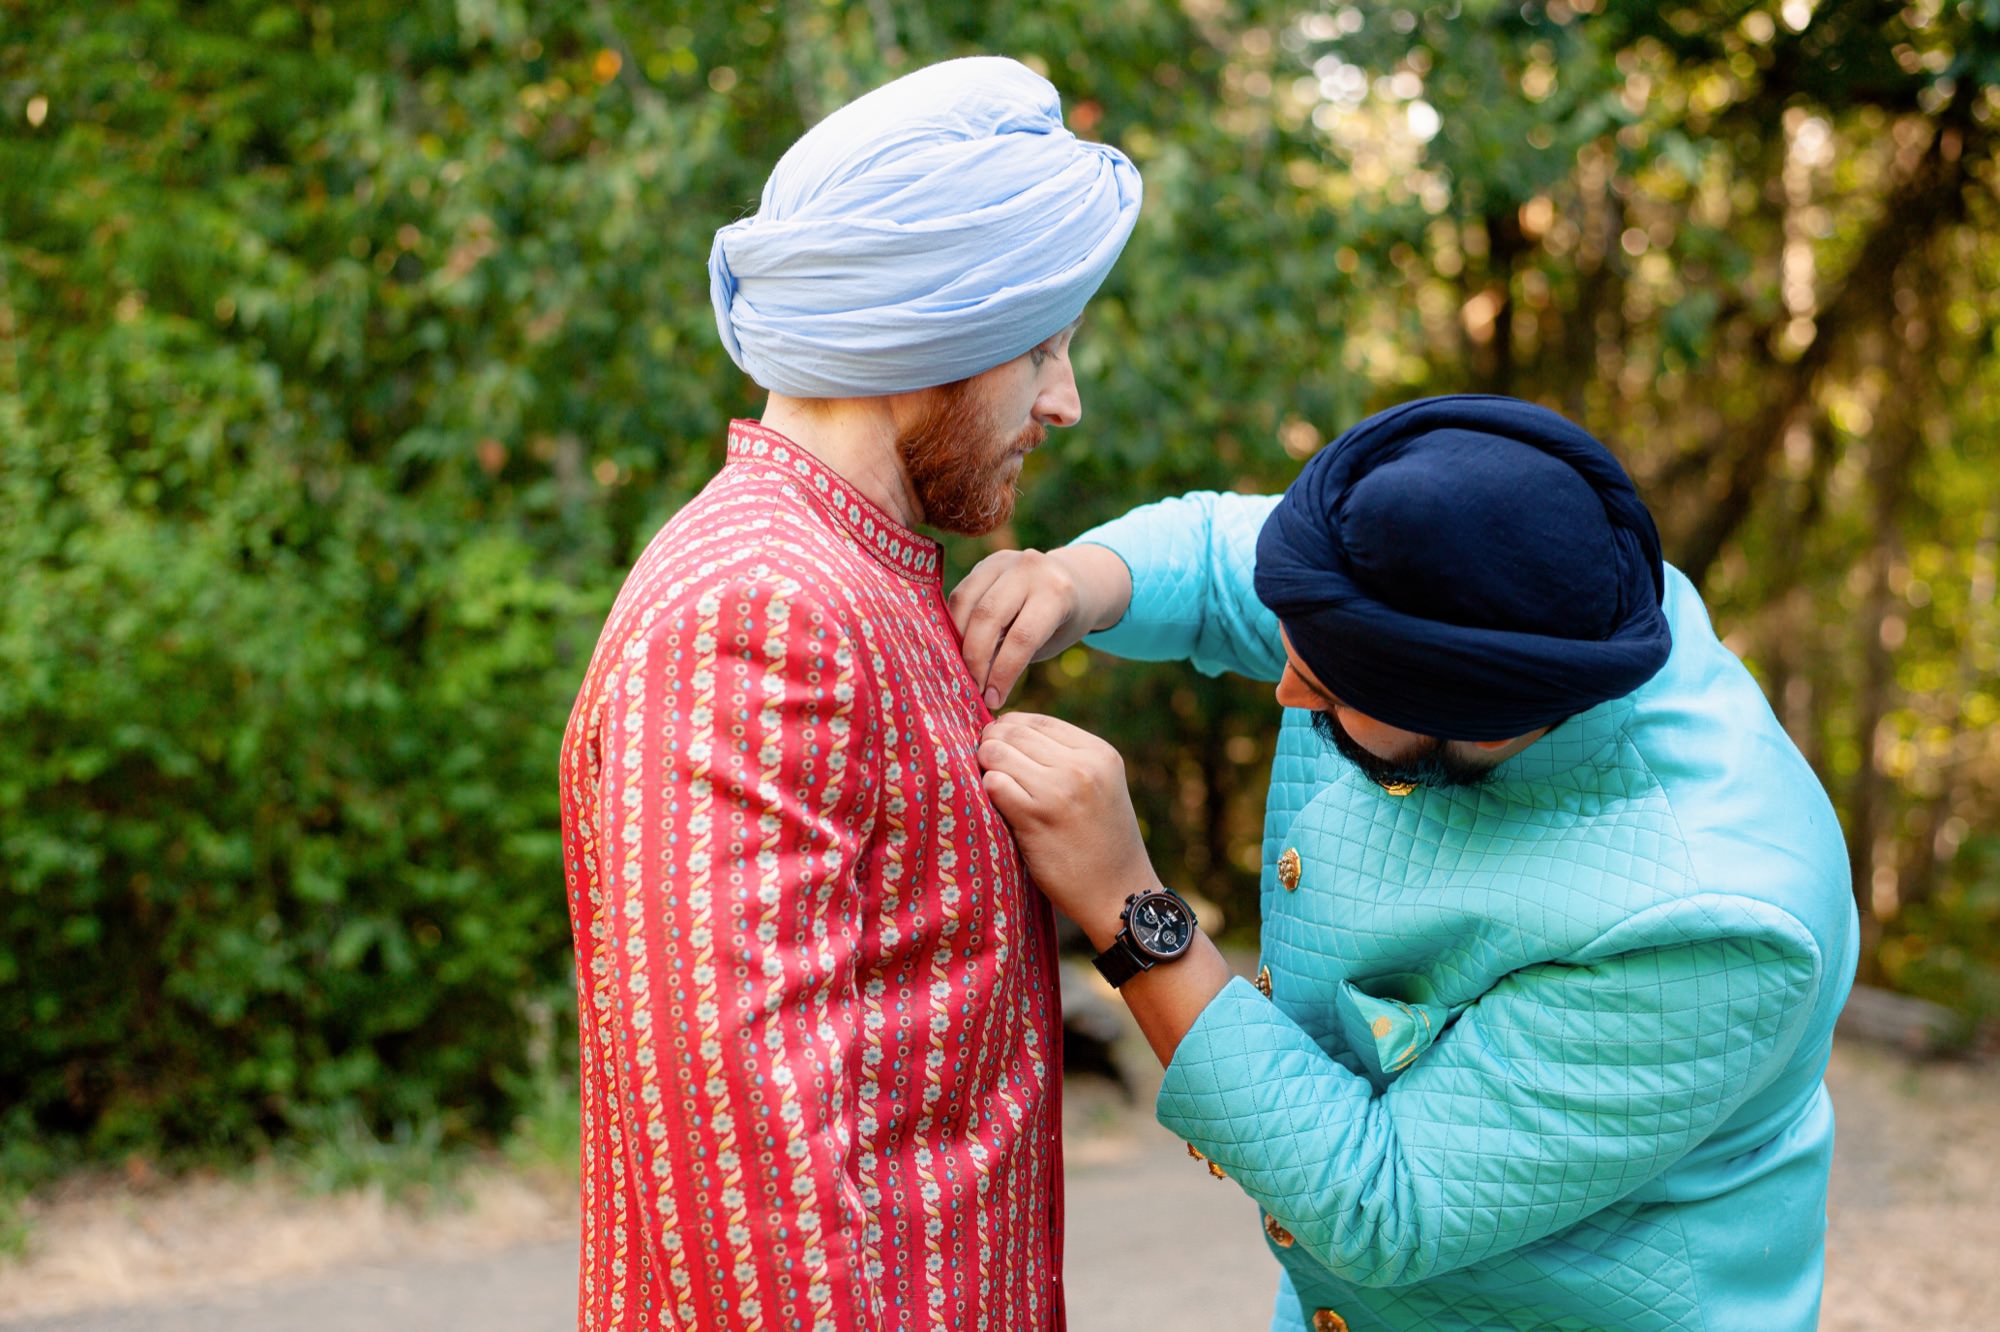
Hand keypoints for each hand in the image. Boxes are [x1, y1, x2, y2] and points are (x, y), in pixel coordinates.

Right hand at [948, 544, 1132, 709]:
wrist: (1074, 579)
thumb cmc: (1063, 621)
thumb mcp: (1051, 642)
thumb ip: (1017, 657)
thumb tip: (979, 687)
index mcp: (1057, 593)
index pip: (1022, 638)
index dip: (1003, 673)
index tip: (992, 700)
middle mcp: (1030, 570)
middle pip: (987, 617)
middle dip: (975, 658)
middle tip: (972, 687)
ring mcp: (1006, 560)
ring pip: (966, 601)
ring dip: (957, 640)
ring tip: (960, 667)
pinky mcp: (987, 562)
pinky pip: (961, 593)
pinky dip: (955, 622)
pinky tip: (957, 645)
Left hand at [976, 711, 1155, 947]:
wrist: (1120, 894)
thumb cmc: (1101, 843)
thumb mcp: (1100, 787)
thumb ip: (1065, 758)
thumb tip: (1006, 733)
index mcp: (1099, 753)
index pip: (1036, 720)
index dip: (1009, 730)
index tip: (1001, 751)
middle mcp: (1081, 765)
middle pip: (1012, 731)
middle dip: (991, 746)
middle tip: (989, 771)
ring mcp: (1059, 790)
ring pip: (996, 753)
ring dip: (986, 769)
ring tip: (996, 792)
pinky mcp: (1037, 817)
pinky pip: (993, 784)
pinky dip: (988, 793)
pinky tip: (999, 810)